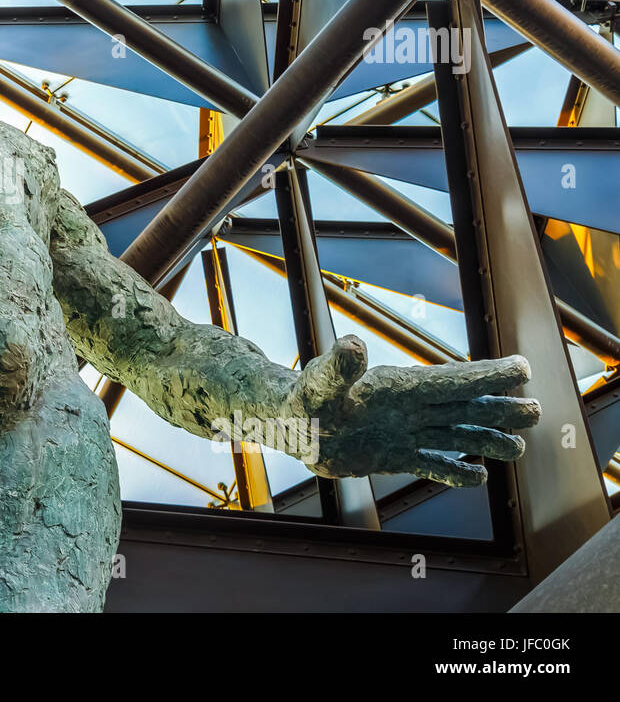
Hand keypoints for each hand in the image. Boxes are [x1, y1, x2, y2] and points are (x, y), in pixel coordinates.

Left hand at [287, 336, 538, 487]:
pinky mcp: (392, 456)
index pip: (450, 380)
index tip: (522, 367)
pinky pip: (430, 462)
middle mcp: (407, 408)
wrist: (285, 423)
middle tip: (536, 410)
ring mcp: (402, 432)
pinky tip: (477, 476)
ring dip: (485, 439)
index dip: (486, 375)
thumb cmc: (300, 399)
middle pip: (463, 406)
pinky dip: (453, 470)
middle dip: (498, 407)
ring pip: (453, 434)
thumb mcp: (317, 384)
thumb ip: (338, 367)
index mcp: (397, 387)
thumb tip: (354, 345)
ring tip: (518, 446)